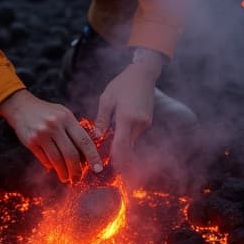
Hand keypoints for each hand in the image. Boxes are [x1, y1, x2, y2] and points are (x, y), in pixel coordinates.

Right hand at [0, 90, 102, 182]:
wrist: (20, 106)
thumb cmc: (46, 112)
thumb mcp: (63, 114)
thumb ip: (75, 130)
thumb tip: (86, 155)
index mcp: (67, 118)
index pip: (84, 141)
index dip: (93, 157)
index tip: (98, 169)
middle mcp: (54, 125)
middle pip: (71, 154)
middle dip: (76, 170)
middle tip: (78, 179)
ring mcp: (41, 134)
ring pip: (57, 160)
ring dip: (63, 173)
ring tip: (66, 178)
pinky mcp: (30, 141)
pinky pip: (44, 159)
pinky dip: (51, 166)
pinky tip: (54, 168)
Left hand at [95, 56, 161, 172]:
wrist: (143, 74)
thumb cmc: (122, 84)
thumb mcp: (107, 99)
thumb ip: (102, 119)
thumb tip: (96, 136)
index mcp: (127, 118)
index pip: (121, 145)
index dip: (115, 159)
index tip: (107, 169)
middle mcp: (139, 124)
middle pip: (128, 148)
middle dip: (118, 159)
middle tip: (106, 169)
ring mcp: (145, 123)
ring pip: (132, 143)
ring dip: (122, 150)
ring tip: (109, 157)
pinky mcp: (147, 122)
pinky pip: (135, 136)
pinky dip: (126, 141)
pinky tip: (117, 142)